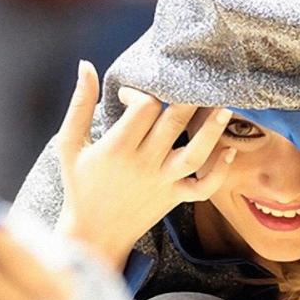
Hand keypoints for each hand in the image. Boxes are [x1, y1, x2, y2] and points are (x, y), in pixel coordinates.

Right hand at [56, 61, 235, 267]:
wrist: (94, 233)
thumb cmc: (80, 185)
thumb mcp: (70, 144)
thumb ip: (80, 105)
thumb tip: (86, 65)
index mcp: (117, 148)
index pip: (143, 109)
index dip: (141, 93)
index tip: (131, 95)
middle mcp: (143, 164)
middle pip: (173, 124)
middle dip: (188, 100)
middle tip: (198, 82)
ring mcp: (163, 182)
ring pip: (195, 154)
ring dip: (212, 130)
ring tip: (224, 107)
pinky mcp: (175, 198)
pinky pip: (203, 187)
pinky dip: (219, 172)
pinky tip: (229, 151)